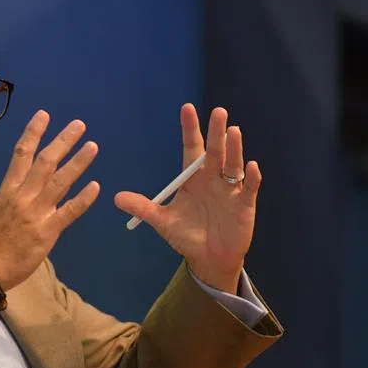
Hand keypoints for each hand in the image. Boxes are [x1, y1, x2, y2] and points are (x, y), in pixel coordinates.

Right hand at [0, 110, 100, 291]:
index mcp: (7, 190)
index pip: (21, 154)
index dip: (34, 133)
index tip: (44, 115)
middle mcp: (23, 196)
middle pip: (45, 161)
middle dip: (63, 141)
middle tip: (79, 125)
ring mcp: (36, 212)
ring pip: (60, 181)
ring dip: (78, 162)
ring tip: (93, 146)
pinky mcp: (48, 230)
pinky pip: (69, 211)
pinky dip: (83, 198)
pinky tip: (96, 186)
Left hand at [113, 105, 260, 292]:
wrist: (209, 259)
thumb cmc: (187, 236)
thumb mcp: (163, 222)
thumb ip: (143, 208)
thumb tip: (116, 197)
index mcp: (193, 179)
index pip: (192, 148)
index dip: (190, 129)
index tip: (186, 108)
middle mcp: (213, 179)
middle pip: (215, 151)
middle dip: (215, 132)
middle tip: (217, 111)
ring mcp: (230, 190)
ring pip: (233, 164)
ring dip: (234, 149)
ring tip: (232, 131)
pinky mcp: (245, 204)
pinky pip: (249, 187)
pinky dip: (251, 177)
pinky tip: (251, 166)